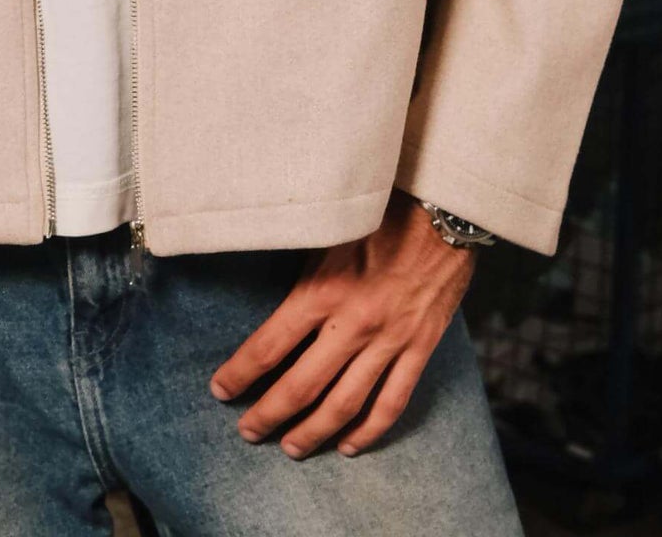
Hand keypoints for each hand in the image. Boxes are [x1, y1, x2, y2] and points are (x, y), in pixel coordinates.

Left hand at [207, 193, 476, 458]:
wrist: (442, 212)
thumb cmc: (378, 214)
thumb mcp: (327, 234)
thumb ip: (302, 275)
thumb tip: (267, 306)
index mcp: (323, 290)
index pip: (269, 345)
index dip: (240, 373)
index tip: (220, 389)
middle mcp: (354, 323)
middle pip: (302, 386)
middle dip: (269, 414)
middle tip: (247, 432)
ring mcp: (390, 340)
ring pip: (345, 404)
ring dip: (314, 432)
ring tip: (290, 448)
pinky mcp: (419, 349)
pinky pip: (392, 402)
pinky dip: (370, 431)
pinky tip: (349, 446)